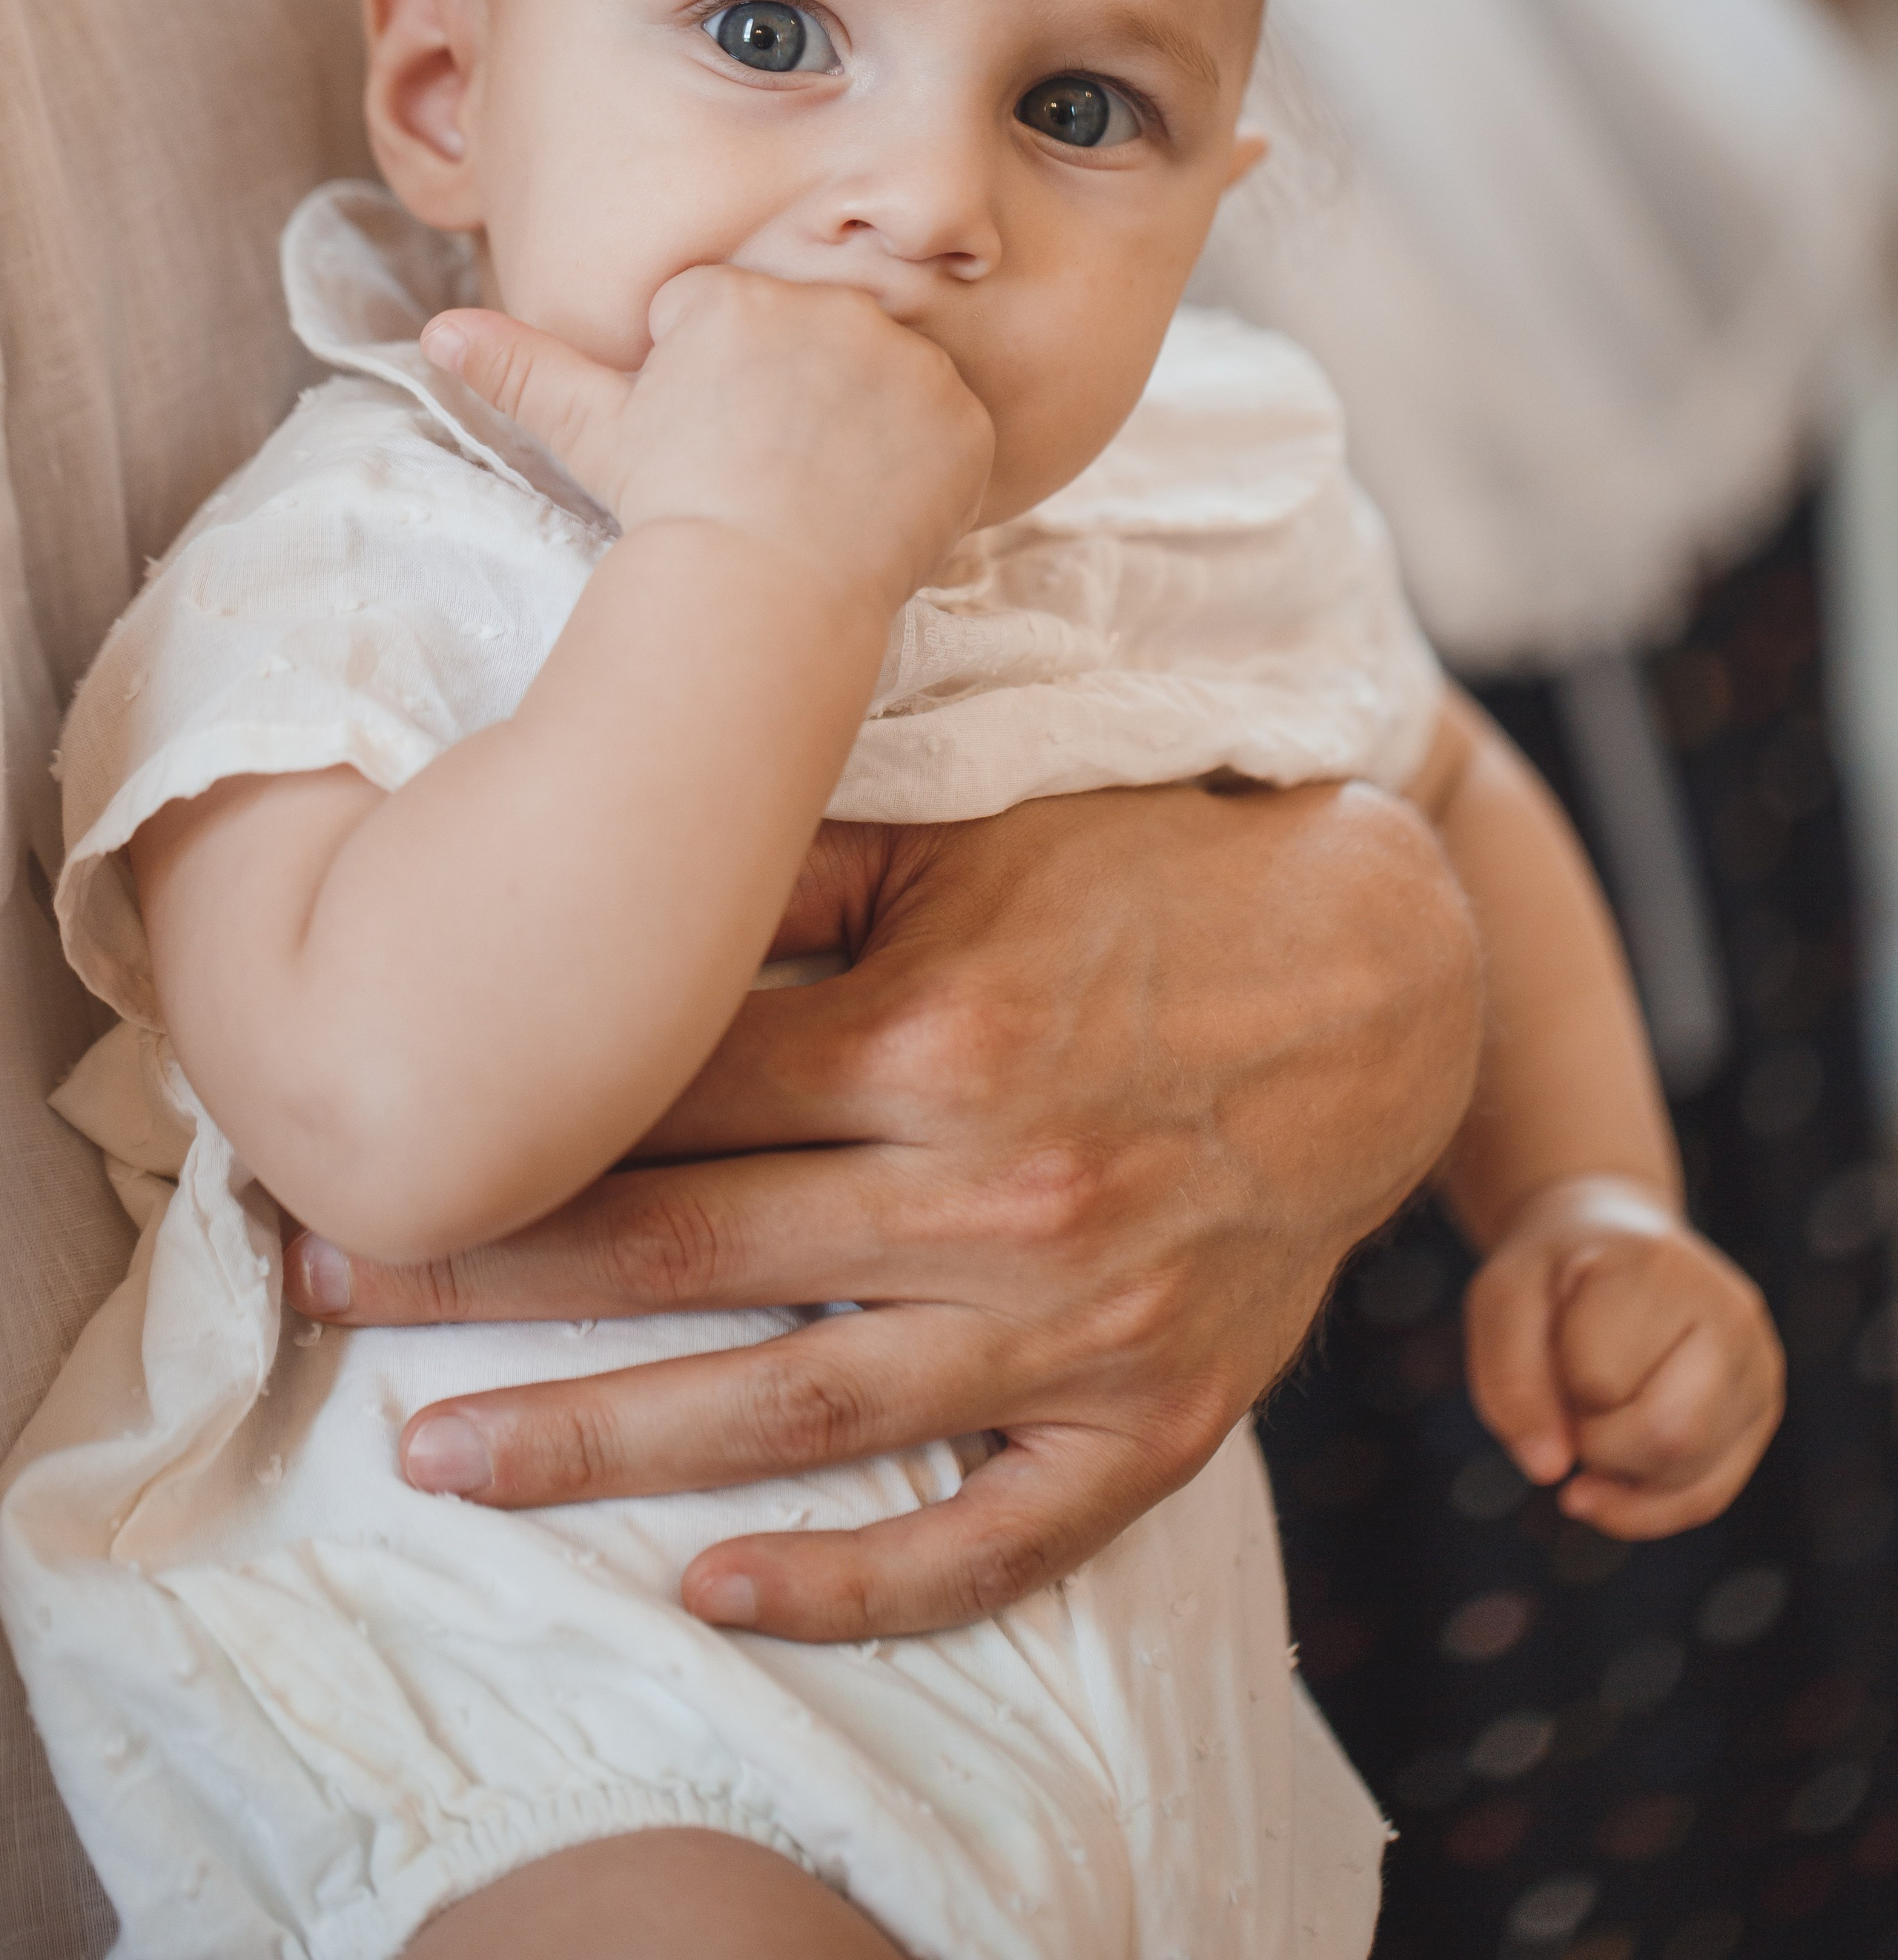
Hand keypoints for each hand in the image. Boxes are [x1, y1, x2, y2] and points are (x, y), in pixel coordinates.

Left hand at [285, 779, 1481, 1638]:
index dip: (499, 1120)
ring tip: (441, 1462)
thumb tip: (622, 874)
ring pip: (795, 1413)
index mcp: (938, 1029)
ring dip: (602, 1445)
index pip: (662, 1095)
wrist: (1388, 977)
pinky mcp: (1153, 1416)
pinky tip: (714, 1592)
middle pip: (686, 1253)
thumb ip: (800, 868)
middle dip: (483, 1278)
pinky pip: (990, 1542)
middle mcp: (993, 1189)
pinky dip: (854, 1580)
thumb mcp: (984, 833)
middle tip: (325, 1286)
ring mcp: (1074, 1323)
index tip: (364, 1139)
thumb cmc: (1162, 882)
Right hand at [421, 265, 991, 607]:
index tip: (710, 442)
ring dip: (859, 419)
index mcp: (732, 296)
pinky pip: (947, 425)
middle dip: (790, 389)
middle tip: (767, 468)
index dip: (712, 383)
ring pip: (880, 372)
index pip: (726, 314)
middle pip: (810, 333)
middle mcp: (826, 307)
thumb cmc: (669, 513)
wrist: (757, 598)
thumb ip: (523, 368)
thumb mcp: (591, 435)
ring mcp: (904, 360)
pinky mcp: (959, 417)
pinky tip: (874, 504)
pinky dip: (922, 463)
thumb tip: (437, 331)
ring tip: (817, 488)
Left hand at [1465, 1175, 1783, 1536]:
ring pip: (1691, 1478)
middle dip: (1596, 1447)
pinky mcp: (1760, 1409)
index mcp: (1658, 1268)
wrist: (1611, 1246)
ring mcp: (1757, 1365)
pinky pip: (1708, 1495)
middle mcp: (1728, 1313)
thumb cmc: (1554, 1276)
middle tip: (1569, 1406)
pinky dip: (1646, 1506)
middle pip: (1669, 1436)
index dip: (1553, 1390)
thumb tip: (1548, 1469)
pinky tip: (1609, 1486)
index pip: (1599, 1379)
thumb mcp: (1502, 1299)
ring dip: (1619, 1477)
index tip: (1547, 1355)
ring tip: (1593, 1425)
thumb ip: (1510, 1380)